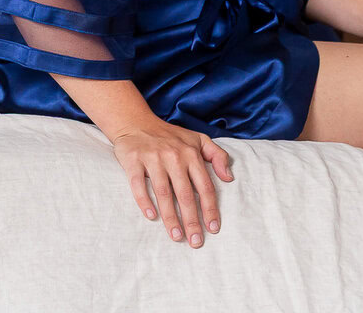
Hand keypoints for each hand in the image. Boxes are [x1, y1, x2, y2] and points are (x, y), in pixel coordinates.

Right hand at [108, 120, 232, 246]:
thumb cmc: (169, 135)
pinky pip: (138, 183)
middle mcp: (173, 156)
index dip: (210, 209)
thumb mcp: (198, 139)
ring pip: (164, 193)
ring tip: (176, 236)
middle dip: (191, 220)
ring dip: (170, 217)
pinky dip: (144, 200)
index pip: (205, 187)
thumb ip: (218, 156)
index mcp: (191, 154)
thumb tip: (229, 178)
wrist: (133, 120)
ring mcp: (152, 158)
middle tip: (195, 241)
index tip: (213, 229)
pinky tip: (151, 216)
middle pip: (185, 195)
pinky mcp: (133, 160)